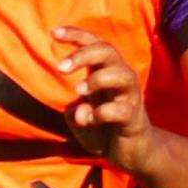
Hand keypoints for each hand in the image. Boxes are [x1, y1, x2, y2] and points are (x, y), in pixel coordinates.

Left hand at [53, 26, 160, 174]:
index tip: (54, 33)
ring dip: (97, 80)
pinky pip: (120, 109)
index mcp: (106, 72)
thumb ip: (74, 113)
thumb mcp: (81, 120)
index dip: (76, 35)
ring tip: (79, 91)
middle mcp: (121, 78)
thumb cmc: (105, 130)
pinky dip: (102, 113)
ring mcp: (130, 97)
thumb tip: (80, 108)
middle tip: (61, 68)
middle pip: (108, 50)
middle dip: (83, 54)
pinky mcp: (133, 118)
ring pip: (120, 74)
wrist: (132, 154)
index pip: (94, 43)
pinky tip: (92, 120)